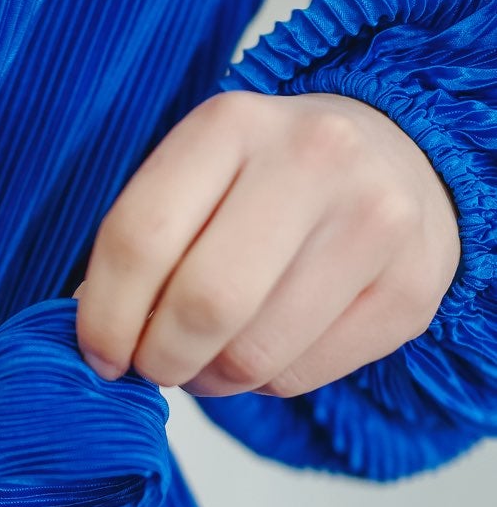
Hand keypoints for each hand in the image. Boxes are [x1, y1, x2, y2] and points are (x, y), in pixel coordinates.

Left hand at [72, 89, 462, 396]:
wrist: (399, 160)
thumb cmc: (270, 179)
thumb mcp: (199, 176)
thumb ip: (143, 242)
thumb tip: (94, 336)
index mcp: (233, 123)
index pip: (141, 237)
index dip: (103, 317)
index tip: (98, 352)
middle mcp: (314, 159)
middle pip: (204, 304)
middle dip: (158, 358)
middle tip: (150, 365)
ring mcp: (374, 222)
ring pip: (253, 356)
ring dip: (210, 378)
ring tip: (207, 358)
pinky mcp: (411, 288)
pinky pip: (301, 377)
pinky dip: (263, 382)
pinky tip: (266, 349)